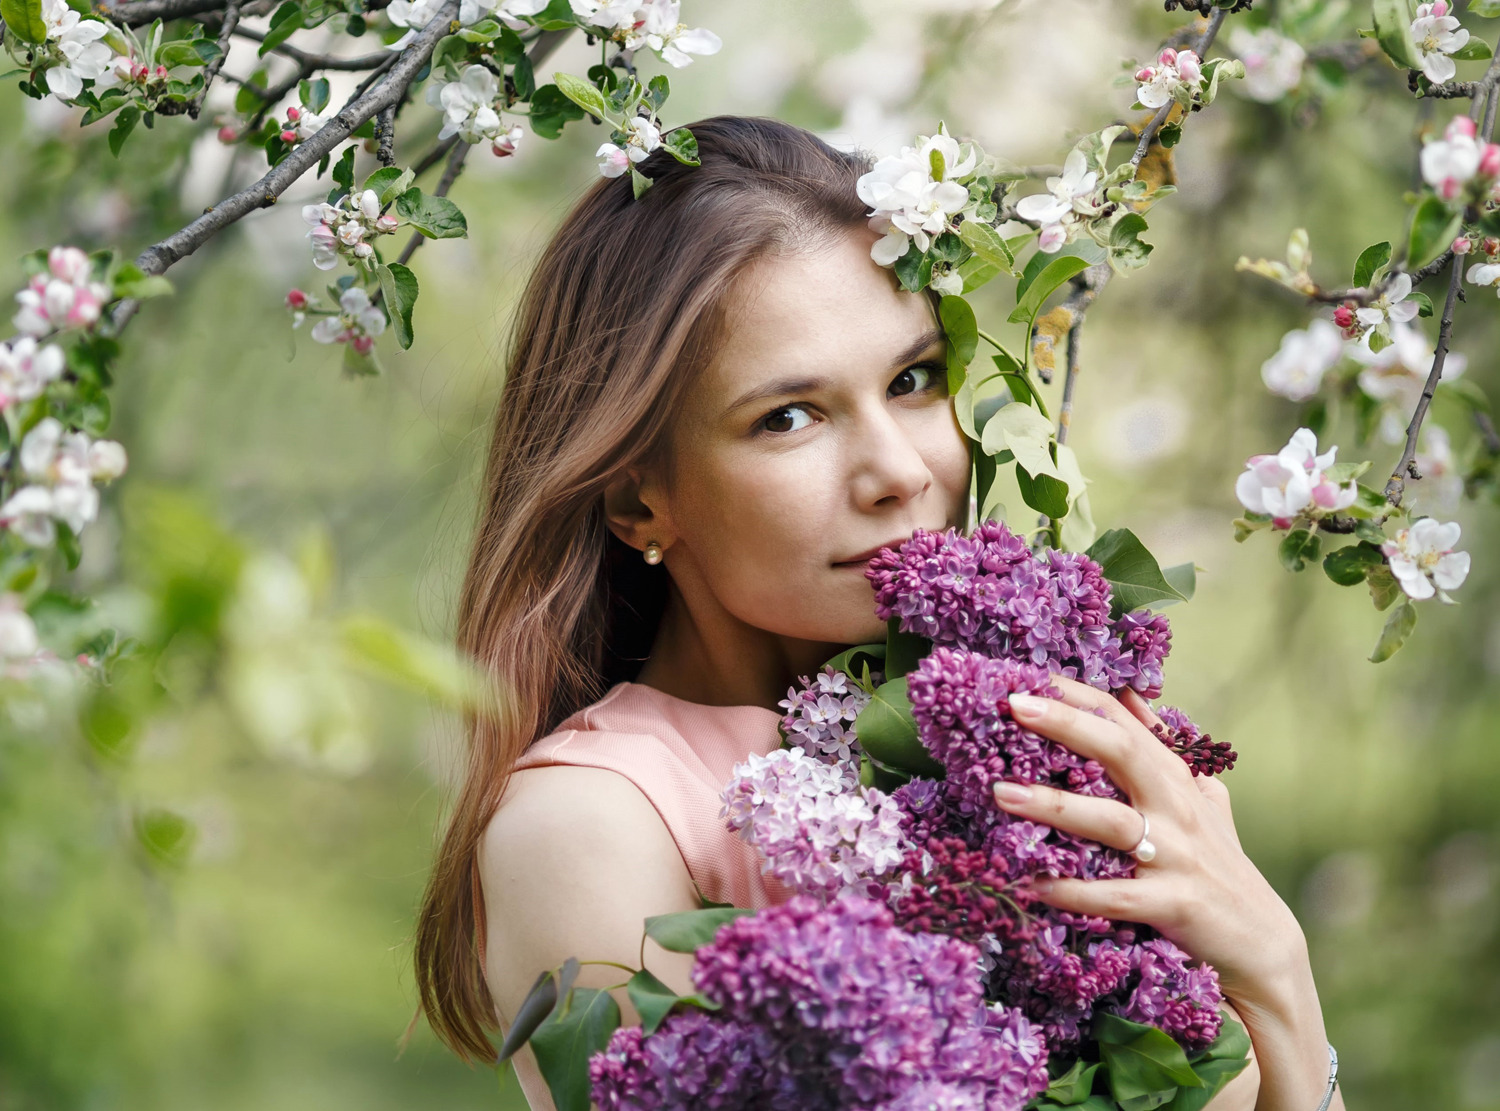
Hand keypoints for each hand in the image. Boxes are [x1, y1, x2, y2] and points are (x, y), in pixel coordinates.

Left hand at [993, 677, 1304, 1010]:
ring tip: (1001, 793)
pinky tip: (1033, 885)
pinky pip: (1116, 896)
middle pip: (1120, 751)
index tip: (1029, 674)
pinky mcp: (1175, 904)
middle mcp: (1176, 808)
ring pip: (1110, 821)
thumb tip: (1130, 697)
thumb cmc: (1218, 865)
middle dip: (1067, 724)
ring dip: (1054, 806)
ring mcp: (1176, 855)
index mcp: (1174, 779)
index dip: (1078, 694)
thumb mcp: (1199, 799)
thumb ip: (1164, 750)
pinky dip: (1074, 891)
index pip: (1123, 720)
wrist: (1261, 943)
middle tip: (1014, 705)